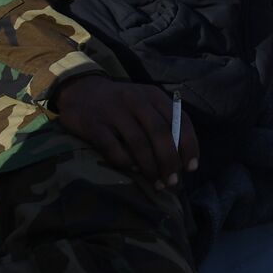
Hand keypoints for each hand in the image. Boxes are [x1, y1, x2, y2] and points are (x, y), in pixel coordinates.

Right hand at [55, 75, 198, 189]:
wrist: (81, 89)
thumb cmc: (121, 103)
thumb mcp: (146, 102)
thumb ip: (163, 121)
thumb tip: (180, 157)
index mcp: (154, 96)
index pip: (180, 120)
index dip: (189, 145)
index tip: (191, 167)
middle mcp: (137, 101)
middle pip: (160, 133)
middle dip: (170, 160)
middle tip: (173, 181)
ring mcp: (114, 112)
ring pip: (138, 142)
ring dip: (150, 166)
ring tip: (157, 183)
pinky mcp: (93, 124)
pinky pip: (112, 147)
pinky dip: (125, 161)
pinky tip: (133, 170)